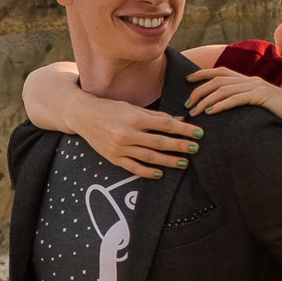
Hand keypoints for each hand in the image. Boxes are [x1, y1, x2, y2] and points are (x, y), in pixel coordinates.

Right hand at [73, 93, 202, 180]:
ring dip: (168, 161)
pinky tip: (160, 173)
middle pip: (160, 142)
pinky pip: (134, 167)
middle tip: (196, 149)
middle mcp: (127, 133)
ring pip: (149, 157)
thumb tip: (179, 120)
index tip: (199, 133)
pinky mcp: (114, 158)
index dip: (184, 129)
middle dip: (180, 146)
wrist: (82, 116)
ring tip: (183, 163)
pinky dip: (147, 172)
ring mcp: (120, 148)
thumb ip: (155, 116)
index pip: (165, 124)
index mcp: (134, 117)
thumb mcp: (133, 107)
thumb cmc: (110, 108)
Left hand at [186, 64, 281, 132]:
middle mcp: (250, 80)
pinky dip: (219, 105)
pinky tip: (209, 112)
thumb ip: (245, 102)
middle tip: (186, 102)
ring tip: (193, 111)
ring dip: (205, 100)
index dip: (203, 74)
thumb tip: (228, 107)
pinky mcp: (260, 96)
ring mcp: (256, 86)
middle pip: (217, 79)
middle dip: (199, 89)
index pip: (221, 72)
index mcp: (249, 80)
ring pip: (223, 89)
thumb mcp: (260, 105)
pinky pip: (234, 99)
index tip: (188, 80)